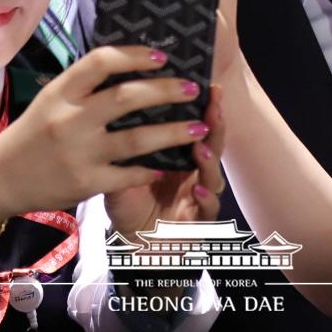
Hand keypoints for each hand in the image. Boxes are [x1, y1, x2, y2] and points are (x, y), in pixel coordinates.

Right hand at [0, 46, 209, 223]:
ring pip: (136, 139)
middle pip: (126, 97)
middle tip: (192, 88)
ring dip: (172, 132)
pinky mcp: (85, 183)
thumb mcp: (50, 99)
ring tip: (199, 127)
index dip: (134, 55)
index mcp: (61, 91)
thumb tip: (129, 64)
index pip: (101, 62)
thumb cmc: (32, 133)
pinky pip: (127, 175)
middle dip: (166, 91)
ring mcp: (79, 153)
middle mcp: (70, 119)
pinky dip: (149, 169)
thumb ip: (83, 85)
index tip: (162, 56)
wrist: (1, 178)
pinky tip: (166, 164)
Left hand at [105, 94, 226, 240]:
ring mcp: (201, 195)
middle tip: (214, 106)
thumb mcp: (123, 172)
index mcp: (179, 155)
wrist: (133, 245)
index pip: (194, 126)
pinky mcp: (201, 221)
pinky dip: (205, 197)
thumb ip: (126, 147)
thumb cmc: (130, 204)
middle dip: (215, 125)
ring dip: (209, 161)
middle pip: (211, 144)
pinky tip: (197, 188)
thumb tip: (116, 110)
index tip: (206, 86)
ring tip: (199, 148)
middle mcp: (195, 171)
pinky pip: (208, 208)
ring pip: (214, 174)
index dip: (203, 107)